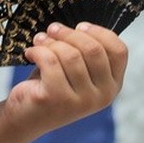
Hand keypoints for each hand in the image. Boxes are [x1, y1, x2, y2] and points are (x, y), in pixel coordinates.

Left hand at [4, 22, 127, 139]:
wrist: (24, 117)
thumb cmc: (52, 85)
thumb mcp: (77, 70)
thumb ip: (87, 52)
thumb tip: (83, 25)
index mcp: (112, 86)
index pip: (119, 51)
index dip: (99, 32)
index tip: (79, 26)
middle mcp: (103, 96)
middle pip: (93, 49)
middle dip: (69, 33)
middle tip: (52, 29)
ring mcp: (81, 101)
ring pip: (70, 55)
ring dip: (50, 42)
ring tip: (39, 41)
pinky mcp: (57, 99)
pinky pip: (50, 61)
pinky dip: (37, 51)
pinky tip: (30, 53)